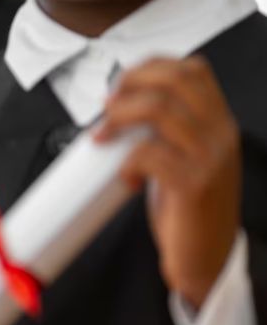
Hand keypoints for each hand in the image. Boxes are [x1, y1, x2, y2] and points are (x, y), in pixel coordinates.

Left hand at [96, 56, 240, 307]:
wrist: (206, 258)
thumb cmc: (187, 209)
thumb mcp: (184, 159)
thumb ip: (166, 132)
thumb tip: (120, 108)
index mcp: (219, 123)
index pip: (193, 69)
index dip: (151, 67)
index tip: (121, 84)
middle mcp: (221, 134)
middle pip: (175, 80)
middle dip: (130, 85)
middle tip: (106, 106)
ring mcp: (210, 158)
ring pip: (159, 110)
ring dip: (119, 118)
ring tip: (103, 136)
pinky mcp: (193, 185)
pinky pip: (149, 153)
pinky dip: (127, 160)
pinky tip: (125, 177)